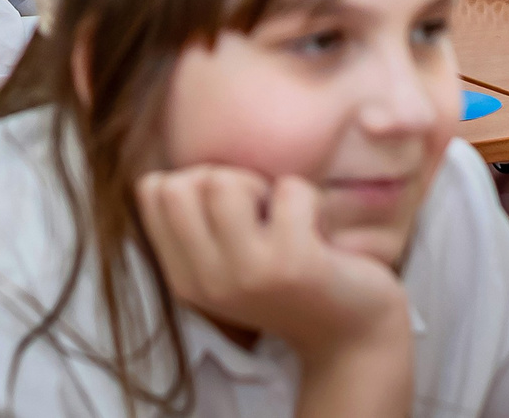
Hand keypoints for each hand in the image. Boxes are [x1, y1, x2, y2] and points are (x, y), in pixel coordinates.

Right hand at [135, 168, 409, 387]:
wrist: (355, 338)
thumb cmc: (291, 283)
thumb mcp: (229, 264)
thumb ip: (197, 226)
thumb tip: (171, 170)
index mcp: (186, 279)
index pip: (153, 191)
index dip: (194, 180)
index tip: (230, 209)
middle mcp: (208, 282)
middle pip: (180, 184)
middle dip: (223, 178)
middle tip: (260, 210)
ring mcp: (249, 274)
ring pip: (224, 182)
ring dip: (262, 185)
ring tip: (284, 218)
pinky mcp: (294, 264)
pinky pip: (289, 189)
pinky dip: (309, 197)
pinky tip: (319, 229)